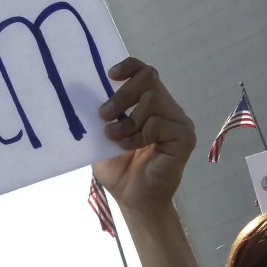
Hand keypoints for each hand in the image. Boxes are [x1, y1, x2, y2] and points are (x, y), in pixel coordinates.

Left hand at [93, 59, 194, 213]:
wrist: (133, 199)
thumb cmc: (119, 169)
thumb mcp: (102, 136)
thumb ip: (101, 114)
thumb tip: (82, 90)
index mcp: (149, 103)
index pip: (145, 71)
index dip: (129, 66)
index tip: (109, 76)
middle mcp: (167, 108)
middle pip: (149, 78)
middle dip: (122, 94)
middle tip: (104, 114)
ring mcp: (179, 122)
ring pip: (153, 99)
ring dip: (128, 119)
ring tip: (115, 137)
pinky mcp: (185, 138)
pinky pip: (159, 123)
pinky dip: (139, 134)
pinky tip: (129, 147)